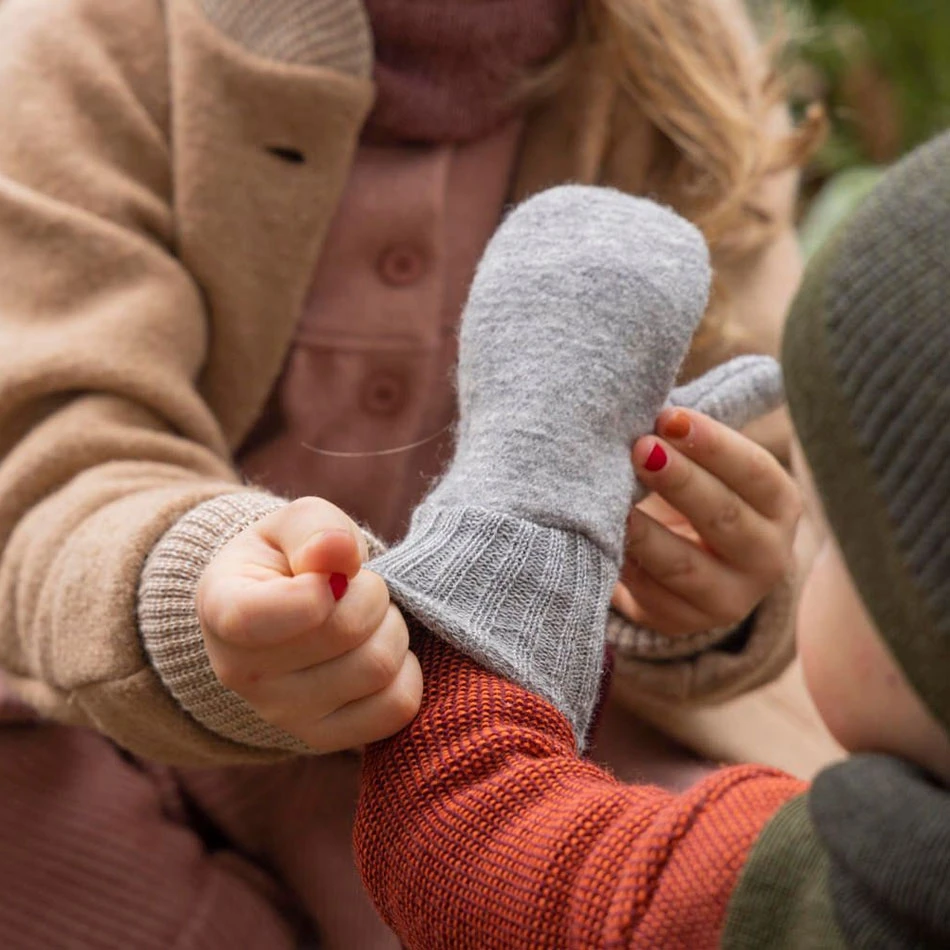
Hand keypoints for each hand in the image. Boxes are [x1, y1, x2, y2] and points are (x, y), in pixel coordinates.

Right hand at [196, 498, 422, 751]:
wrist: (284, 613)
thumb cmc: (290, 560)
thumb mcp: (293, 525)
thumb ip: (314, 528)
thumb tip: (338, 551)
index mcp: (223, 608)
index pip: (258, 617)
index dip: (313, 592)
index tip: (327, 575)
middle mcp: (242, 673)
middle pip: (345, 632)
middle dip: (371, 594)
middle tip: (358, 587)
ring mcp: (282, 715)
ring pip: (378, 668)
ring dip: (391, 629)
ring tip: (368, 618)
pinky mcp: (324, 738)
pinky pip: (397, 708)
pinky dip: (406, 671)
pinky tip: (379, 650)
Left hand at [612, 408, 801, 636]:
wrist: (684, 566)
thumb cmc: (690, 491)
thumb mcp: (707, 463)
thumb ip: (697, 430)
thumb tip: (680, 384)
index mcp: (779, 505)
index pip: (756, 472)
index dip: (714, 444)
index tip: (668, 417)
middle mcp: (766, 557)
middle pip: (724, 518)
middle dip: (680, 481)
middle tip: (638, 448)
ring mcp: (727, 599)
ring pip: (683, 566)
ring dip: (646, 532)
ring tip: (613, 501)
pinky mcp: (682, 623)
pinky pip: (648, 595)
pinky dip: (623, 565)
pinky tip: (599, 539)